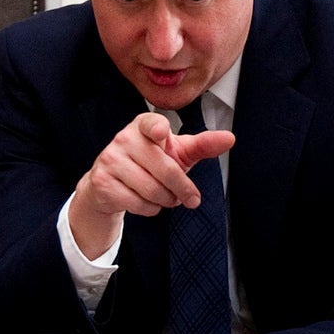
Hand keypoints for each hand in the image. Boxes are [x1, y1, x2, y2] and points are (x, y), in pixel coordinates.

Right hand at [66, 112, 236, 259]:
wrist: (109, 183)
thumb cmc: (150, 163)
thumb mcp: (177, 152)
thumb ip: (203, 145)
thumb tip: (230, 138)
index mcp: (144, 126)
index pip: (152, 124)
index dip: (158, 129)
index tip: (163, 133)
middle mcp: (124, 138)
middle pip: (166, 169)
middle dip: (183, 189)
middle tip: (189, 198)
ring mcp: (110, 160)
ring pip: (153, 190)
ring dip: (166, 200)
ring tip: (165, 197)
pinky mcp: (103, 182)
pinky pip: (138, 203)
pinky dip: (150, 209)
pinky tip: (145, 201)